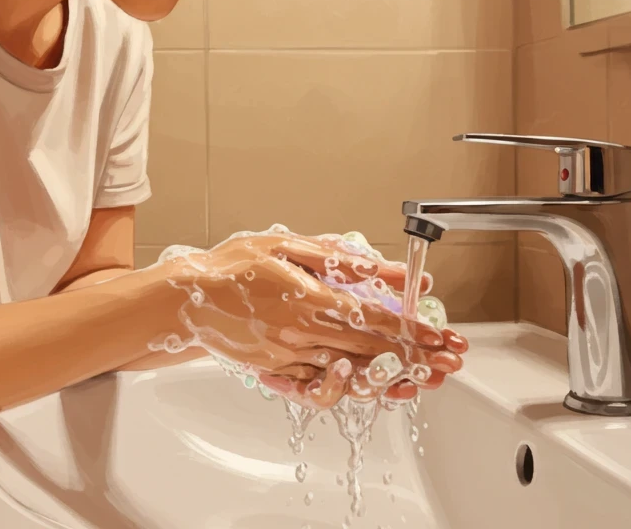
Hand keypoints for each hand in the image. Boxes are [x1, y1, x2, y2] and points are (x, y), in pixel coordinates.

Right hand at [156, 228, 464, 408]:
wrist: (186, 299)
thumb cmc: (233, 266)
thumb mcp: (286, 247)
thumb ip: (336, 258)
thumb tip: (378, 266)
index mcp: (307, 298)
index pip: (371, 317)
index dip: (408, 328)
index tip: (436, 334)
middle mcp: (302, 332)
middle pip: (369, 349)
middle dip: (412, 355)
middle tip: (444, 359)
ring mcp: (290, 357)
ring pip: (351, 371)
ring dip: (390, 374)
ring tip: (421, 377)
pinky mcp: (278, 371)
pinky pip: (322, 384)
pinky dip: (351, 384)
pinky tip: (371, 380)